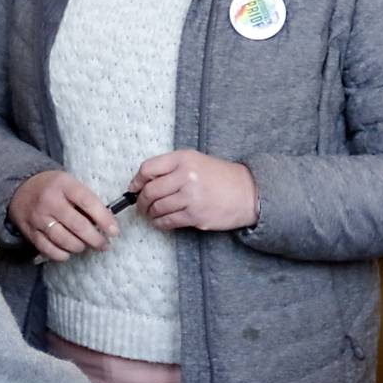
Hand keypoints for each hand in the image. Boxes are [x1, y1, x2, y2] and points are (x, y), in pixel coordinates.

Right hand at [9, 170, 119, 262]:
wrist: (20, 188)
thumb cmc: (52, 187)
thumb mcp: (69, 183)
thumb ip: (85, 200)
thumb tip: (105, 222)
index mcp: (63, 185)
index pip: (88, 202)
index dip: (104, 218)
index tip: (114, 231)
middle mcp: (50, 201)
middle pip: (78, 225)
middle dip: (95, 239)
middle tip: (103, 244)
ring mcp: (38, 217)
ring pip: (64, 240)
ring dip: (80, 247)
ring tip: (85, 246)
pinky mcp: (30, 231)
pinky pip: (48, 249)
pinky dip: (62, 255)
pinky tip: (69, 252)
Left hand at [130, 149, 257, 232]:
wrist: (248, 192)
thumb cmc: (220, 177)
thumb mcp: (195, 161)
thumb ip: (170, 168)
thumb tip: (143, 182)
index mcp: (183, 159)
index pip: (148, 169)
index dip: (136, 181)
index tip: (134, 188)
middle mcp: (186, 176)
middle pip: (150, 191)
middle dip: (140, 201)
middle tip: (141, 205)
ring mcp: (191, 197)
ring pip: (157, 208)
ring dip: (150, 213)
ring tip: (151, 213)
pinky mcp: (195, 216)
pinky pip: (168, 221)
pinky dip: (160, 223)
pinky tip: (161, 221)